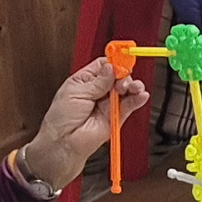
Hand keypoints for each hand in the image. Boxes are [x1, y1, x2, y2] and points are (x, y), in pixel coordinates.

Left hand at [17, 56, 148, 195]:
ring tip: (129, 87)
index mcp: (85, 81)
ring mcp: (108, 104)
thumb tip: (111, 67)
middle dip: (123, 74)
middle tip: (121, 78)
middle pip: (118, 76)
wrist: (63, 144)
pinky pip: (130, 106)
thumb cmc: (61, 119)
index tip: (120, 57)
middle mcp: (98, 91)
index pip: (104, 65)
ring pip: (126, 90)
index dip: (113, 61)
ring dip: (131, 85)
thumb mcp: (76, 92)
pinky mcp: (116, 118)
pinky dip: (137, 99)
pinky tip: (140, 95)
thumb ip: (97, 80)